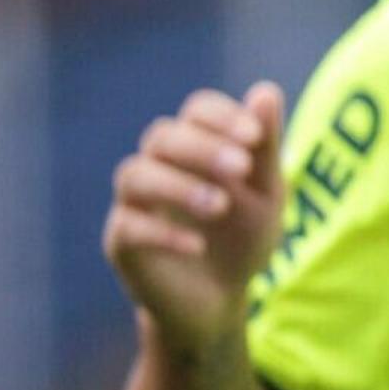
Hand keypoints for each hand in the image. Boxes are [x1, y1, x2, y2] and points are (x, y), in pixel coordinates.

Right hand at [105, 84, 289, 344]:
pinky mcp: (121, 242)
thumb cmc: (244, 236)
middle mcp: (158, 166)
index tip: (254, 137)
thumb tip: (266, 91)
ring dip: (178, 185)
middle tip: (241, 168)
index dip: (221, 116)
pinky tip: (197, 244)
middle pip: (162, 136)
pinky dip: (162, 232)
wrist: (221, 298)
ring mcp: (134, 203)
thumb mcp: (267, 195)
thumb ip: (266, 148)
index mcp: (196, 146)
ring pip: (134, 175)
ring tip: (220, 206)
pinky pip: (128, 226)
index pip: (196, 110)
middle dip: (203, 148)